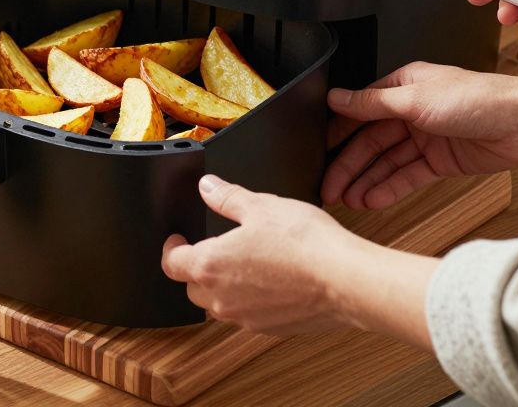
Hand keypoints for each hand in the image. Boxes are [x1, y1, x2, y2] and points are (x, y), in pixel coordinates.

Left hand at [161, 175, 359, 334]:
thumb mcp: (261, 207)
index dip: (171, 248)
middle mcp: (222, 298)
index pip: (172, 263)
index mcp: (210, 266)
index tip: (176, 240)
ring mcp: (245, 318)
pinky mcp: (269, 329)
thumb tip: (208, 187)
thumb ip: (227, 197)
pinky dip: (251, 299)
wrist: (346, 281)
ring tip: (246, 263)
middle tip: (212, 249)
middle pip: (192, 287)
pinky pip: (248, 314)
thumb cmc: (305, 245)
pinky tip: (272, 280)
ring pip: (220, 304)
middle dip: (196, 268)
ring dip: (223, 286)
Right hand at [324, 62, 517, 209]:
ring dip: (366, 180)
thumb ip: (372, 103)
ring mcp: (425, 137)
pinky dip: (389, 188)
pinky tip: (372, 199)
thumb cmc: (479, 98)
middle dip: (348, 165)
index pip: (360, 111)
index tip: (319, 152)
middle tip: (329, 186)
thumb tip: (336, 98)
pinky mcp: (440, 161)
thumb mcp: (415, 98)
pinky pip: (407, 176)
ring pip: (386, 162)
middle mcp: (411, 110)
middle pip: (370, 141)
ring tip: (347, 199)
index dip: (338, 133)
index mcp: (403, 85)